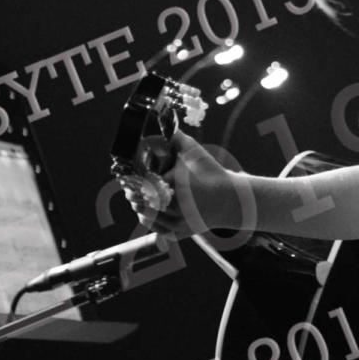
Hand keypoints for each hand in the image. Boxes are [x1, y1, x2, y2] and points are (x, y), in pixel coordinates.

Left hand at [121, 132, 251, 235]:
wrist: (230, 199)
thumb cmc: (212, 174)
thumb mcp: (196, 153)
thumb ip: (177, 138)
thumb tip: (162, 127)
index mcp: (179, 184)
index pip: (145, 185)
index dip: (134, 182)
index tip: (128, 179)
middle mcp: (180, 206)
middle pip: (143, 203)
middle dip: (134, 195)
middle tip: (129, 189)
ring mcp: (180, 221)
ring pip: (148, 218)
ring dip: (141, 209)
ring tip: (138, 200)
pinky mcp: (182, 233)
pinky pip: (159, 230)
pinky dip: (152, 222)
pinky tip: (149, 213)